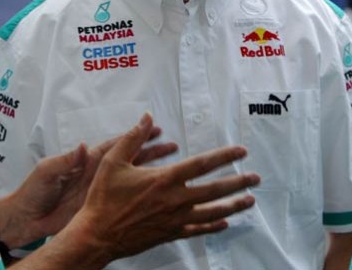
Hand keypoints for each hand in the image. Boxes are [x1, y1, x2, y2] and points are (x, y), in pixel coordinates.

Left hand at [0, 123, 177, 248]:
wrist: (24, 220)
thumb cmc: (31, 192)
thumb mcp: (47, 172)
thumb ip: (66, 160)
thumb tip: (83, 146)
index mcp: (84, 161)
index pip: (114, 145)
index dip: (132, 136)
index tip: (150, 127)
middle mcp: (95, 172)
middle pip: (128, 158)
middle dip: (149, 149)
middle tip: (169, 143)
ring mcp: (98, 190)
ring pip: (130, 176)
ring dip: (149, 168)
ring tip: (169, 162)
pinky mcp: (97, 206)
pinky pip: (122, 196)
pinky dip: (139, 192)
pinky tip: (153, 191)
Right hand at [55, 113, 259, 266]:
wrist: (96, 235)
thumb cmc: (103, 198)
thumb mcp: (113, 161)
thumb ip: (133, 137)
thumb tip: (146, 116)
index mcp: (164, 179)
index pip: (202, 164)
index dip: (224, 156)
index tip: (241, 152)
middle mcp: (175, 200)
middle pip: (215, 190)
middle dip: (238, 183)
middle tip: (256, 178)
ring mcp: (174, 219)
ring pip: (212, 213)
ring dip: (233, 205)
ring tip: (250, 200)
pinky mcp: (169, 234)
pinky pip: (197, 231)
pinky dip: (213, 226)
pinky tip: (224, 223)